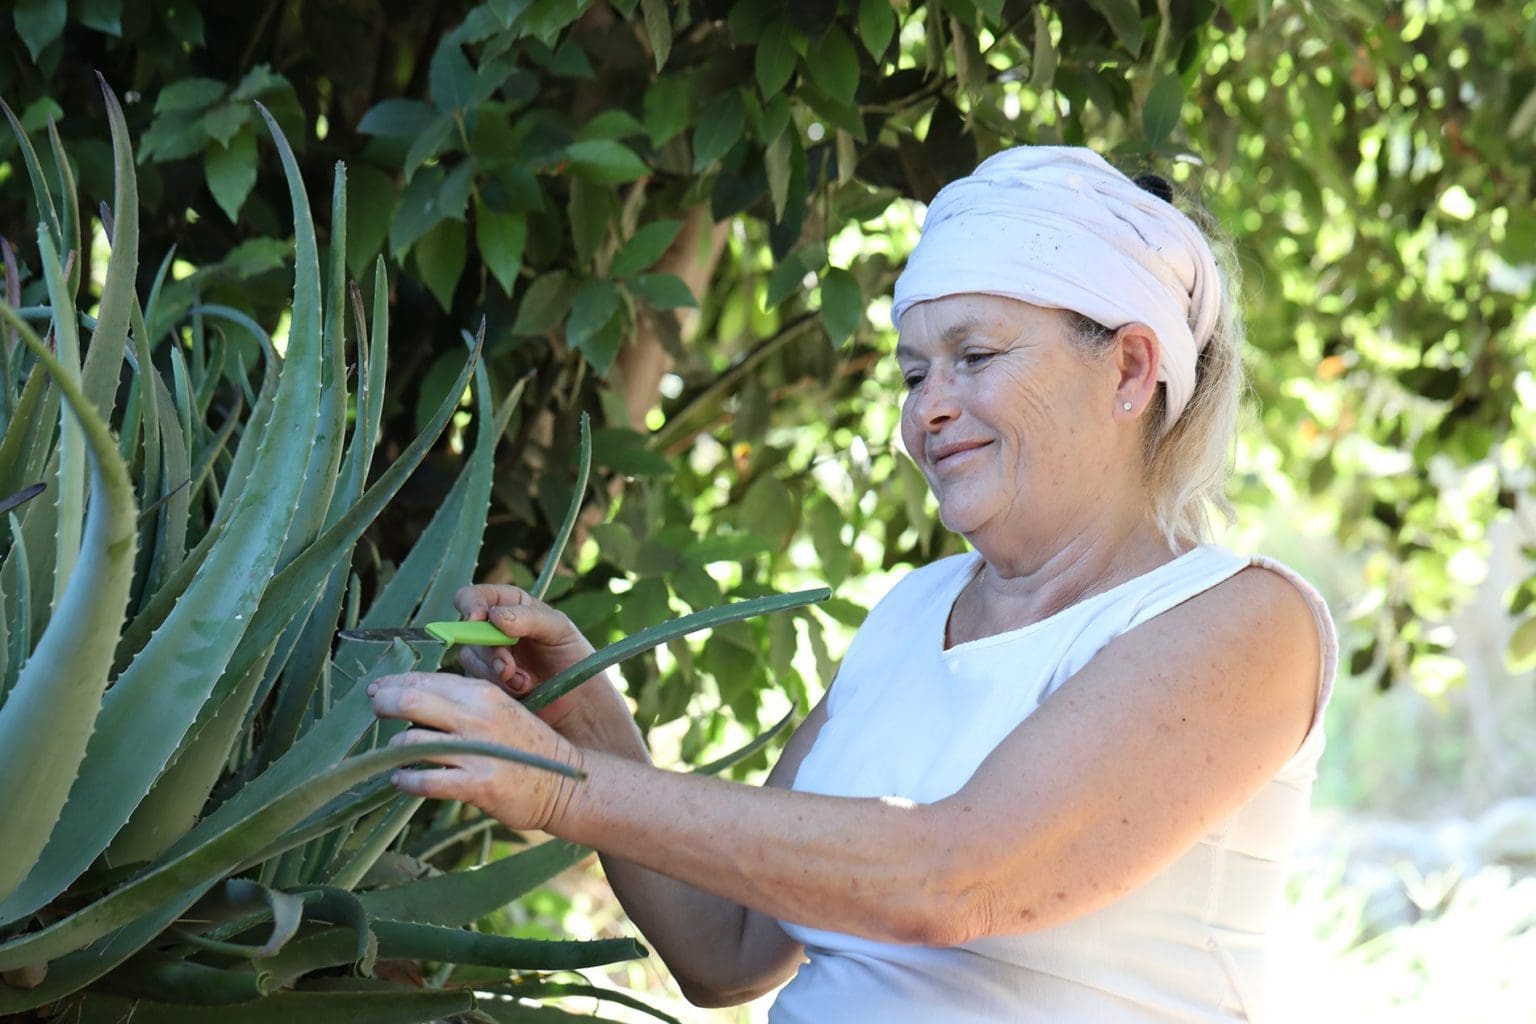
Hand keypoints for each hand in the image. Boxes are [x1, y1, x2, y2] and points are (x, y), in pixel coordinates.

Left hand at [368, 671, 583, 831]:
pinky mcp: (478, 784)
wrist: (567, 782)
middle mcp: (478, 716)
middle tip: (375, 711)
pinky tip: (400, 780)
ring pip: (412, 742)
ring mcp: (478, 750)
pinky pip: (426, 781)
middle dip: (383, 704)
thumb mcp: (499, 709)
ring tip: (391, 755)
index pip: (426, 679)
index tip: (377, 690)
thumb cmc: (526, 746)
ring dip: (392, 749)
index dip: (394, 683)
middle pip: (411, 701)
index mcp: (483, 692)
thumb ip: (463, 702)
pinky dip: (405, 780)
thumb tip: (413, 696)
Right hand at [452, 584, 603, 727]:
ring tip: (525, 682)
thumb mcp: (559, 629)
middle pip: (467, 632)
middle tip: (508, 668)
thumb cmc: (573, 656)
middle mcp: (493, 629)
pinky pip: (475, 683)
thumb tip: (495, 616)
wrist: (579, 699)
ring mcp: (487, 657)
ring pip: (469, 659)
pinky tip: (522, 690)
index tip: (476, 619)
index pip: (474, 596)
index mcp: (510, 605)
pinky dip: (498, 687)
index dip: (470, 604)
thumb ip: (529, 618)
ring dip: (496, 673)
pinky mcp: (485, 683)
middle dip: (489, 651)